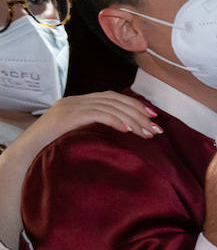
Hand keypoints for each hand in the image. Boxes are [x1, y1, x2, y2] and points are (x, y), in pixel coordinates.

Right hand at [20, 92, 162, 147]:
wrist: (27, 152)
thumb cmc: (53, 147)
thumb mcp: (76, 134)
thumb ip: (94, 128)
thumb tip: (122, 133)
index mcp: (79, 102)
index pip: (112, 97)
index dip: (134, 105)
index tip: (152, 116)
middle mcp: (76, 100)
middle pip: (115, 100)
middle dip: (139, 113)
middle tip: (156, 127)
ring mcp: (72, 106)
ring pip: (110, 107)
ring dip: (132, 120)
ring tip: (147, 133)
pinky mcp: (69, 116)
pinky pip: (99, 114)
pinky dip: (116, 120)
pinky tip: (128, 129)